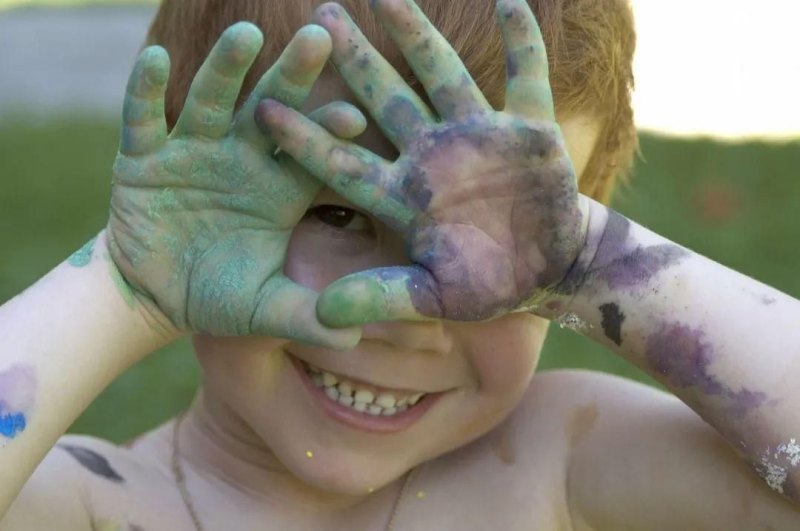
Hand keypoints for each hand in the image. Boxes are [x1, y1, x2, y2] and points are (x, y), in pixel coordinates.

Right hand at [107, 22, 364, 346]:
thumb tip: (354, 334)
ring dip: (227, 68)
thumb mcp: (264, 309)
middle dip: (293, 75)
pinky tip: (154, 59)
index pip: (311, 152)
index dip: (329, 133)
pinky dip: (145, 91)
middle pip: (271, 109)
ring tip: (248, 36)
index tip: (355, 115)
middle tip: (320, 38)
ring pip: (212, 100)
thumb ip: (305, 317)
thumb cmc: (221, 296)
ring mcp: (194, 150)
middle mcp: (242, 158)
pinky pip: (145, 118)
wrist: (159, 295)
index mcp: (280, 188)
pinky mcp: (144, 156)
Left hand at [256, 0, 586, 325]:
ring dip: (418, 35)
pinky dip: (523, 41)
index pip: (345, 160)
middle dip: (355, 59)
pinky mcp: (529, 127)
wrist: (551, 268)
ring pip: (442, 74)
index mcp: (406, 195)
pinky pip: (527, 75)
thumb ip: (382, 298)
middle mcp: (435, 155)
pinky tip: (509, 0)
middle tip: (319, 16)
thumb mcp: (435, 297)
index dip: (305, 137)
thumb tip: (323, 316)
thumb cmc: (490, 285)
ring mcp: (481, 135)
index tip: (262, 107)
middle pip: (386, 98)